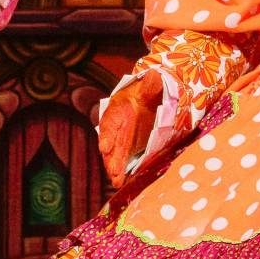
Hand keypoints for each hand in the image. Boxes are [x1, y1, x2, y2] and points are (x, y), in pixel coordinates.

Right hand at [96, 68, 164, 182]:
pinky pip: (123, 160)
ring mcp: (121, 137)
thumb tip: (154, 76)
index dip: (107, 135)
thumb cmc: (148, 90)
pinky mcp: (127, 147)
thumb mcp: (151, 85)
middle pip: (111, 143)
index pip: (110, 122)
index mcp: (118, 108)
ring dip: (114, 167)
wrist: (151, 98)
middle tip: (113, 171)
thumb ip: (151, 85)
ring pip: (115, 154)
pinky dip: (121, 170)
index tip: (105, 148)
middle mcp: (116, 125)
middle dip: (111, 157)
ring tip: (116, 181)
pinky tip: (121, 182)